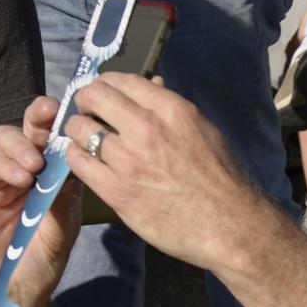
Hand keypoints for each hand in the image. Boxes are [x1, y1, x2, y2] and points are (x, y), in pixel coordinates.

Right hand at [0, 97, 80, 306]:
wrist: (14, 289)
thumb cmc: (43, 262)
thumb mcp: (62, 230)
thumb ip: (64, 198)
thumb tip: (74, 161)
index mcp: (59, 179)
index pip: (62, 143)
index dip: (66, 125)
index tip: (76, 111)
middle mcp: (34, 174)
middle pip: (34, 132)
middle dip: (41, 117)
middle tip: (50, 110)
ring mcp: (9, 180)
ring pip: (11, 142)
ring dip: (24, 146)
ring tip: (35, 164)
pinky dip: (7, 166)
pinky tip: (21, 178)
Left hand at [61, 73, 250, 274]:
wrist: (230, 225)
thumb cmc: (223, 179)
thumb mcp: (204, 131)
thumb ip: (171, 108)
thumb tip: (152, 85)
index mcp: (171, 110)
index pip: (121, 80)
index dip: (104, 84)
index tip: (101, 93)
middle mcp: (146, 129)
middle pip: (94, 97)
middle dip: (85, 101)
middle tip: (86, 112)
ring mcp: (128, 161)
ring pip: (79, 130)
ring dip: (77, 131)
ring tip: (83, 139)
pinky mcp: (117, 191)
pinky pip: (78, 163)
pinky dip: (76, 157)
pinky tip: (85, 161)